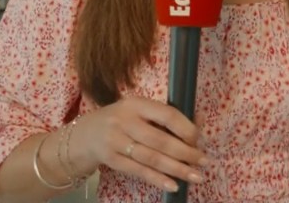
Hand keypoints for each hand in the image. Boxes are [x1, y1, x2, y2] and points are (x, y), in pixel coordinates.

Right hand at [74, 97, 206, 192]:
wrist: (84, 135)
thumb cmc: (121, 120)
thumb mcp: (138, 111)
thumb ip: (164, 116)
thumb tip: (199, 122)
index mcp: (136, 104)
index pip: (166, 114)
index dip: (185, 128)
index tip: (199, 140)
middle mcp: (125, 121)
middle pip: (160, 140)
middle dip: (185, 153)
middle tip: (204, 161)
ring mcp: (116, 141)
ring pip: (151, 158)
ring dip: (176, 169)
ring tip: (195, 176)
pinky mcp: (111, 160)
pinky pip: (138, 171)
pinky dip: (157, 179)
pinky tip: (173, 185)